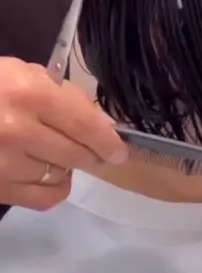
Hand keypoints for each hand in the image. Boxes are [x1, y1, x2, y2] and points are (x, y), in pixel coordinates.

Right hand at [0, 58, 127, 210]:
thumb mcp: (24, 73)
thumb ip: (65, 95)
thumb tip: (103, 124)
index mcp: (29, 94)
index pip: (84, 124)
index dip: (107, 140)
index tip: (118, 150)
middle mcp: (18, 131)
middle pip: (76, 153)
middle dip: (93, 154)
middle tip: (98, 153)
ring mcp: (5, 163)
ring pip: (60, 175)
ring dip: (66, 166)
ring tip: (55, 152)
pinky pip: (43, 199)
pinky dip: (54, 188)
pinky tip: (49, 174)